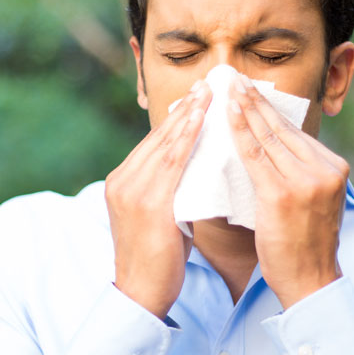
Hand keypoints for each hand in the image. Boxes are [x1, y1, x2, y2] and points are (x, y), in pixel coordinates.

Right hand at [105, 81, 211, 318]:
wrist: (142, 292)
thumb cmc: (158, 254)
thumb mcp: (161, 212)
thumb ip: (171, 185)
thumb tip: (196, 162)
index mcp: (124, 180)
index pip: (155, 142)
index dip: (177, 118)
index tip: (195, 96)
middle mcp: (123, 179)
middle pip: (159, 136)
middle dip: (185, 107)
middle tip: (205, 83)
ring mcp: (132, 189)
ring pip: (165, 143)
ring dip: (188, 114)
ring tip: (206, 91)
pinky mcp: (147, 202)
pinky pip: (172, 161)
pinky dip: (186, 136)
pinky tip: (199, 118)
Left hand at [227, 74, 347, 308]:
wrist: (311, 280)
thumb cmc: (306, 240)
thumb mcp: (313, 197)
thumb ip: (298, 169)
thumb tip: (270, 141)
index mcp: (332, 166)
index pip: (293, 131)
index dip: (269, 109)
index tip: (252, 91)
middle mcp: (323, 168)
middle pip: (281, 127)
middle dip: (255, 100)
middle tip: (236, 77)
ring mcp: (305, 180)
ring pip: (267, 136)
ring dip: (244, 109)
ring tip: (229, 87)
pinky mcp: (282, 194)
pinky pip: (254, 155)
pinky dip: (239, 132)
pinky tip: (227, 114)